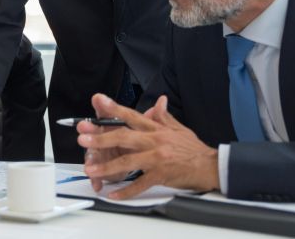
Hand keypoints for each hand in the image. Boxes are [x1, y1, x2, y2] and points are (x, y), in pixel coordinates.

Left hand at [77, 93, 218, 199]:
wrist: (211, 165)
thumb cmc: (193, 148)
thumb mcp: (178, 128)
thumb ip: (164, 116)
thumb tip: (159, 101)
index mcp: (156, 128)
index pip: (131, 116)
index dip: (114, 108)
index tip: (98, 101)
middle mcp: (155, 141)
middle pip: (124, 137)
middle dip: (101, 137)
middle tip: (83, 138)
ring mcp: (157, 158)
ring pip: (128, 161)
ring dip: (107, 166)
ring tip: (91, 169)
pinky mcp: (161, 175)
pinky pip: (140, 183)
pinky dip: (126, 190)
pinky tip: (113, 193)